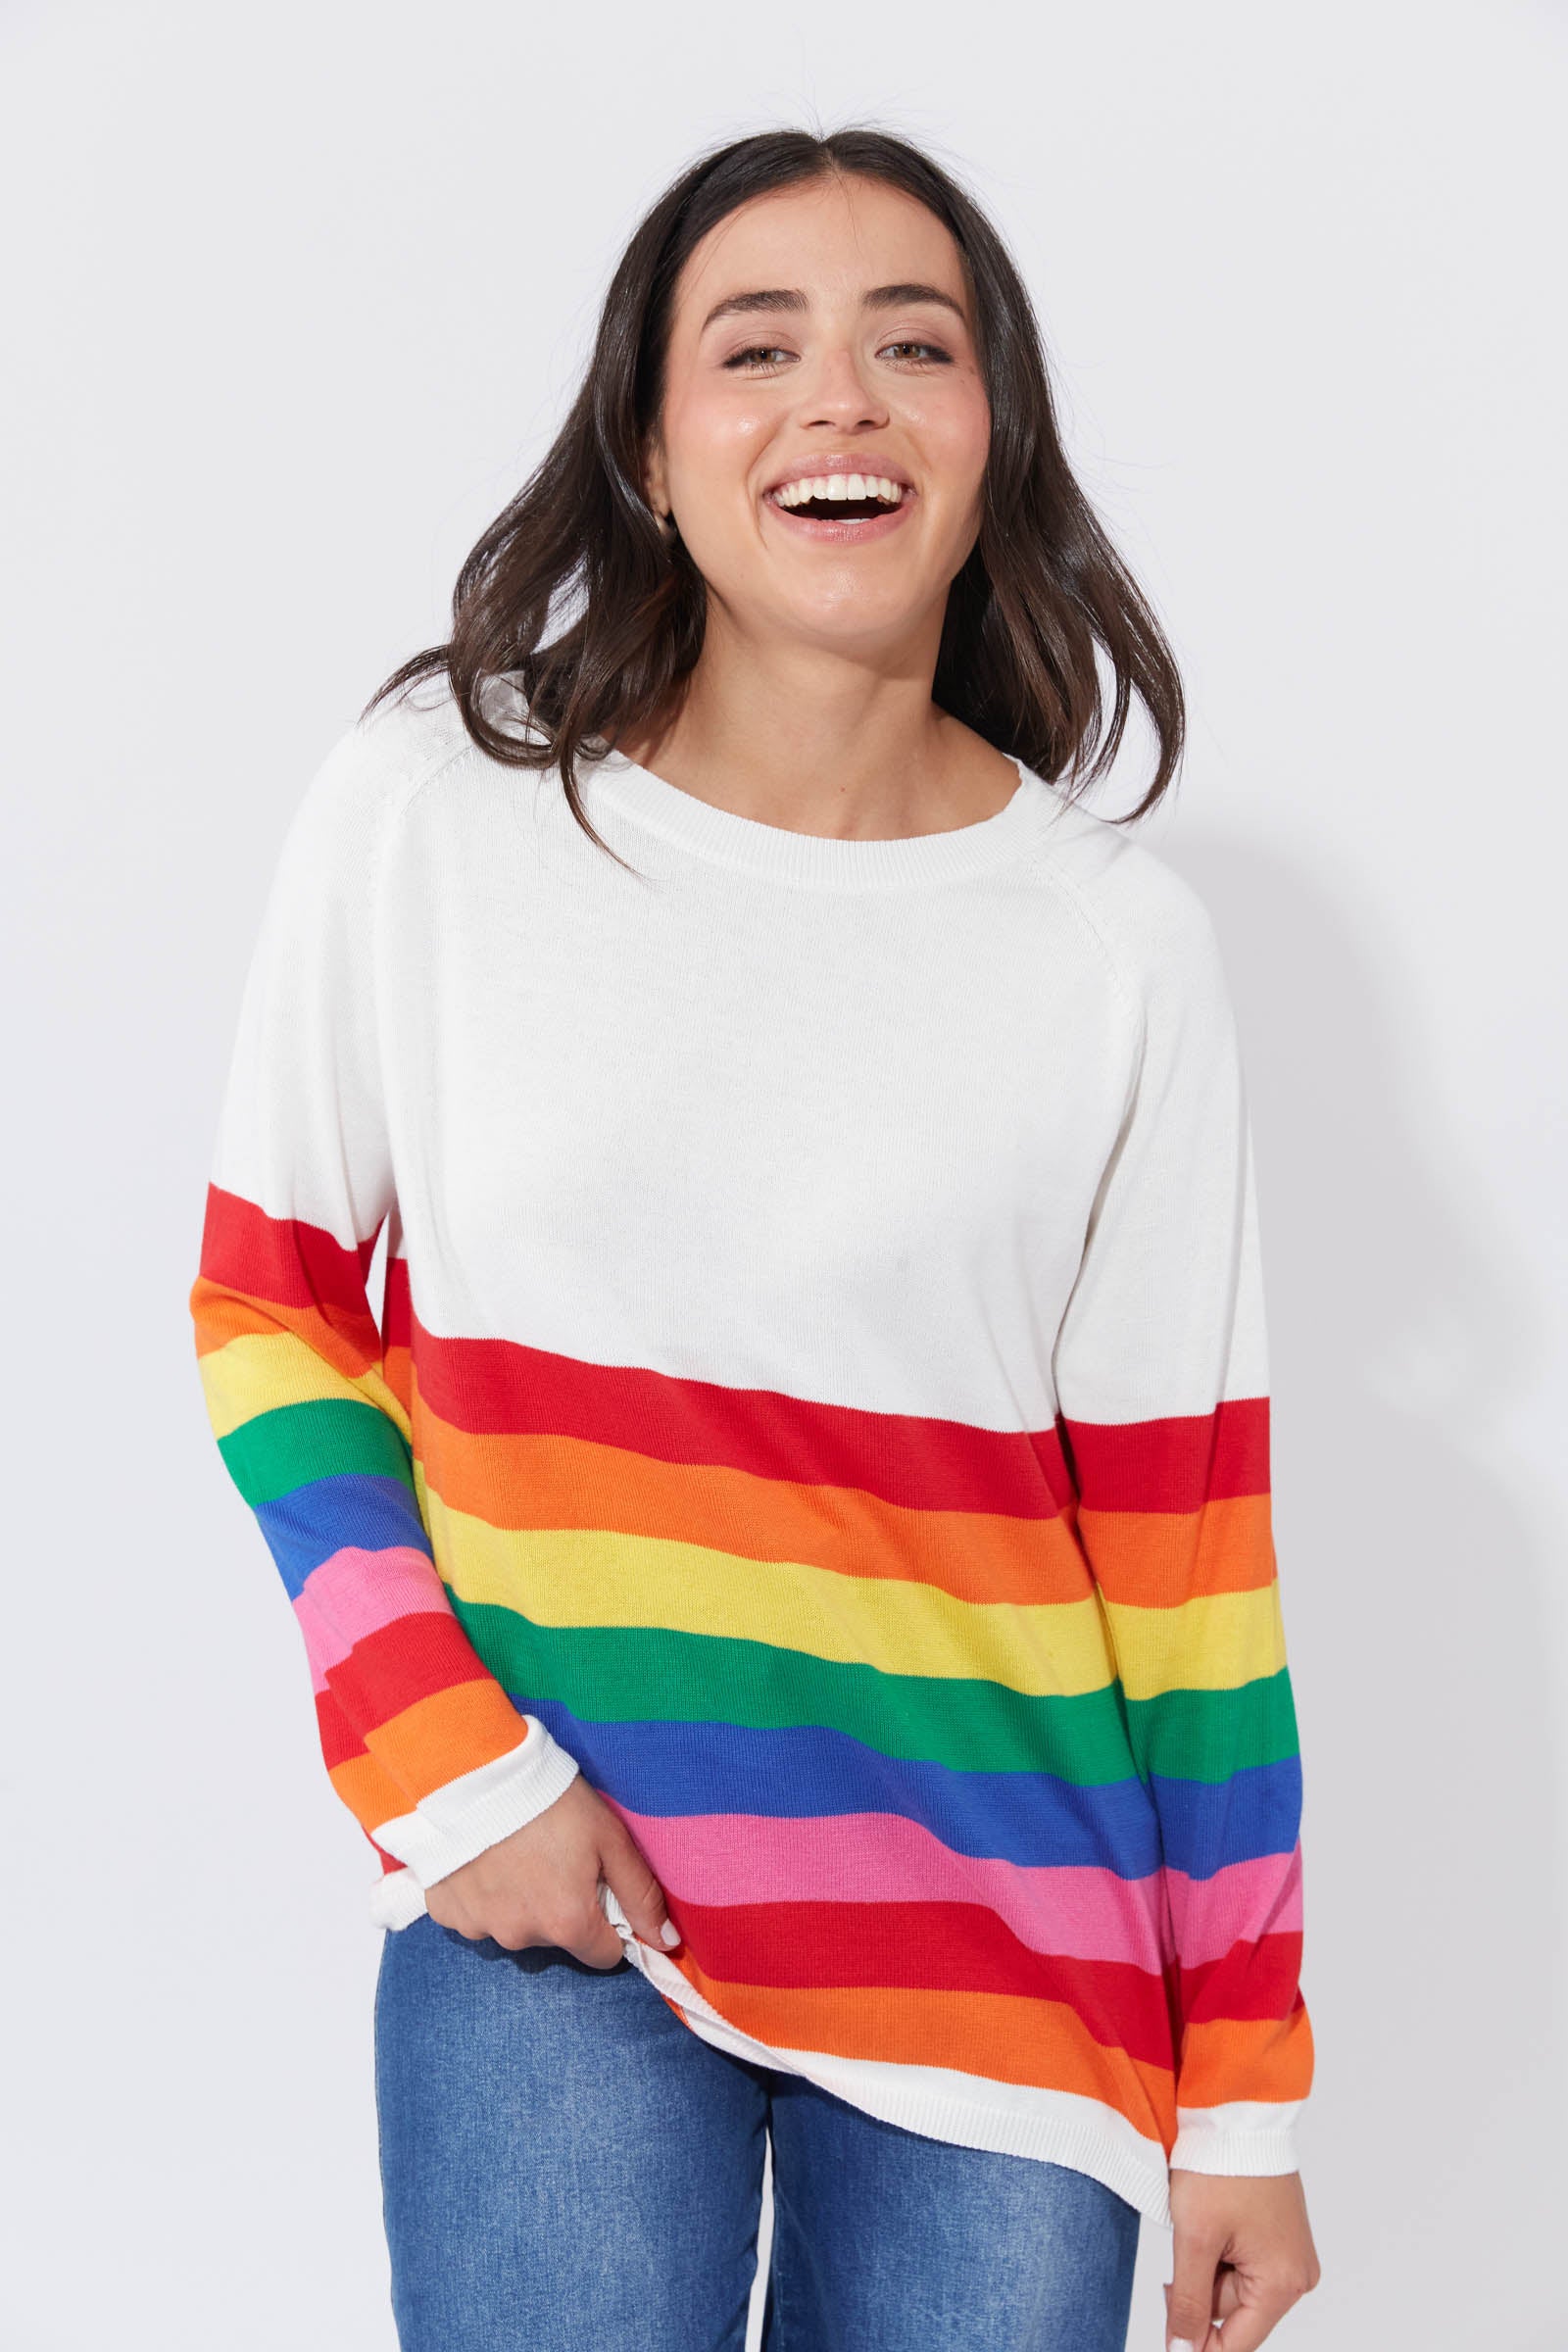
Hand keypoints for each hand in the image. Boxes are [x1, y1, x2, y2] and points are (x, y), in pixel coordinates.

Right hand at [422, 1775, 680, 1969]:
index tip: (596, 1884)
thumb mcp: (609, 1837)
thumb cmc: (548, 1799)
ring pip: (514, 1927)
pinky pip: (473, 1915)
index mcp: (567, 1924)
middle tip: (553, 1856)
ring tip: (515, 1851)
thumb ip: (641, 1894)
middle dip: (561, 1908)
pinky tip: (484, 1857)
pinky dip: (482, 1894)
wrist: (472, 1771)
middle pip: (557, 1938)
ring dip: (519, 1901)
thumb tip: (665, 1942)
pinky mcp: (444, 1911)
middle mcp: (521, 1937)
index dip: (608, 1921)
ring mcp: (478, 1927)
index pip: (604, 1954)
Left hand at [1163, 2170, 1320, 2350]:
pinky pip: (1244, 2264)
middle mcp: (1297, 2275)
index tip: (1170, 2333)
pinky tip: (1214, 2220)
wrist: (1237, 2113)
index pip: (1237, 2343)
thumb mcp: (1195, 2238)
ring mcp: (1292, 2255)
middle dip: (1199, 2287)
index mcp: (1283, 2283)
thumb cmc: (1220, 2167)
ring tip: (1202, 2221)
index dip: (1196, 2343)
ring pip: (1234, 2287)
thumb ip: (1188, 2303)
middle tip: (1186, 2243)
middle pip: (1233, 2313)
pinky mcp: (1282, 2237)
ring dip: (1208, 2265)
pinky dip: (1220, 2250)